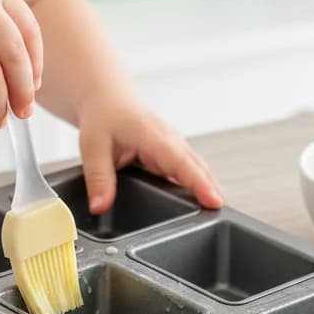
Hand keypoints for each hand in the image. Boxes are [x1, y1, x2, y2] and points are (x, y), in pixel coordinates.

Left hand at [78, 95, 224, 212]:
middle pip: (199, 169)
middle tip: (220, 216)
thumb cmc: (104, 115)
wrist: (107, 97)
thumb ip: (98, 179)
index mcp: (155, 137)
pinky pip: (190, 170)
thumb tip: (99, 206)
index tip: (215, 201)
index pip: (183, 164)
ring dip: (208, 187)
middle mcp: (171, 141)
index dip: (200, 184)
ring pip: (198, 169)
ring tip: (214, 213)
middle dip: (212, 191)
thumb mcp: (93, 147)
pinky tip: (200, 201)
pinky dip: (198, 184)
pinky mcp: (172, 153)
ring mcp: (174, 147)